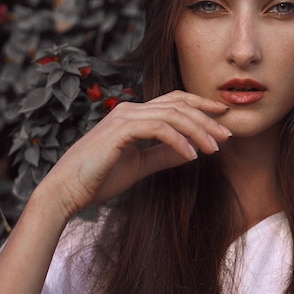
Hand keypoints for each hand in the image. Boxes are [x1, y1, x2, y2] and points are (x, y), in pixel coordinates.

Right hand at [38, 91, 230, 219]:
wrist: (66, 191)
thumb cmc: (99, 178)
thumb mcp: (140, 165)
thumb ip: (163, 155)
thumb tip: (191, 152)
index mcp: (134, 115)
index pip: (174, 101)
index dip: (201, 105)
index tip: (223, 115)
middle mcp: (130, 110)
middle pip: (178, 104)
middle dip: (207, 118)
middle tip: (227, 135)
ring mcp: (124, 117)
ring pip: (172, 114)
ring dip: (198, 130)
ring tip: (214, 148)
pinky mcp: (119, 130)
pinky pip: (159, 129)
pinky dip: (179, 141)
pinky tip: (192, 156)